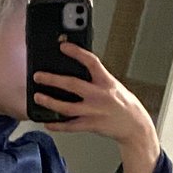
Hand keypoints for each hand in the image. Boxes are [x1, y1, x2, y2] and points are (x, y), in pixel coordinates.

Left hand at [33, 42, 160, 172]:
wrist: (134, 125)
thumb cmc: (123, 104)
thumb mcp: (112, 85)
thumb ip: (96, 79)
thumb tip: (76, 71)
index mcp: (106, 81)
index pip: (91, 62)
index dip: (76, 52)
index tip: (62, 46)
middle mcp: (99, 95)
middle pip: (72, 84)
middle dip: (52, 79)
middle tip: (38, 76)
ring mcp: (94, 111)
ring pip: (67, 107)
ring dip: (50, 102)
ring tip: (38, 97)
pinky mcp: (91, 125)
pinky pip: (70, 126)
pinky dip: (57, 125)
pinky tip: (47, 122)